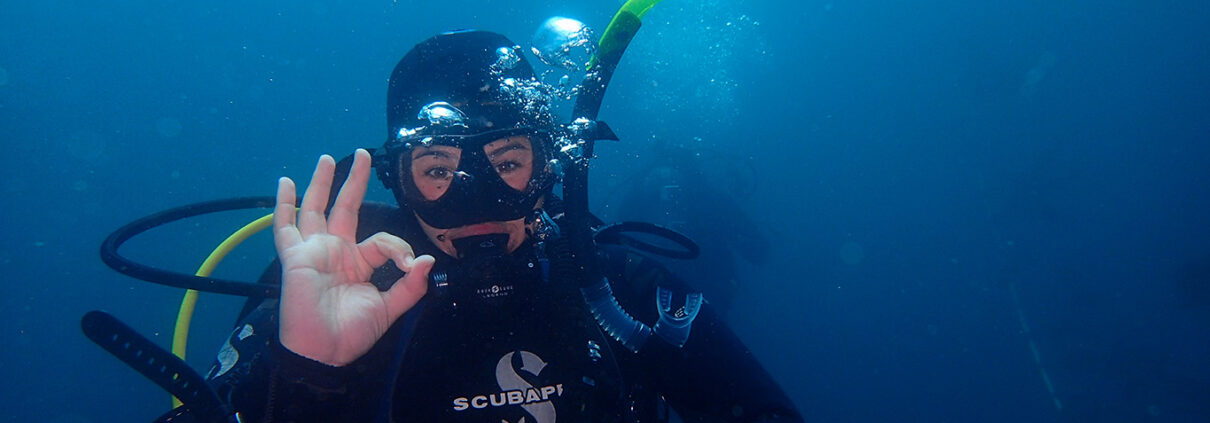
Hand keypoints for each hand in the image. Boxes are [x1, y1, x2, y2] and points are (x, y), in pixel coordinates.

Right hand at [273, 149, 433, 365]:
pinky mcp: (296, 257)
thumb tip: (426, 260)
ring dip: (321, 183)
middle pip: (346, 208)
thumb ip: (411, 286)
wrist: (324, 352)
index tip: (409, 265)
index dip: (399, 248)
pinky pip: (285, 227)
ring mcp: (314, 251)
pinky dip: (283, 205)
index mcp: (359, 263)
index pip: (382, 240)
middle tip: (363, 154)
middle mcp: (336, 252)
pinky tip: (284, 183)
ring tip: (327, 158)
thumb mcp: (389, 308)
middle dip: (354, 181)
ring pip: (316, 209)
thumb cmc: (352, 334)